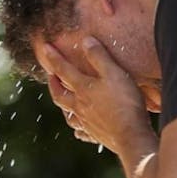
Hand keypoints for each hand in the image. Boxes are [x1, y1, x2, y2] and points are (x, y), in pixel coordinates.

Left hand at [39, 37, 154, 155]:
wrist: (131, 136)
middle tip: (50, 76)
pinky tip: (80, 129)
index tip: (45, 47)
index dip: (53, 58)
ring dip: (63, 107)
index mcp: (83, 89)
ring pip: (68, 115)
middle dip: (53, 84)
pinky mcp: (96, 135)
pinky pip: (82, 132)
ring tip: (64, 101)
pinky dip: (79, 128)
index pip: (63, 70)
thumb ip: (100, 57)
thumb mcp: (114, 73)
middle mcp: (80, 107)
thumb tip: (86, 40)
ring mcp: (87, 123)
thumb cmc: (124, 103)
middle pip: (59, 95)